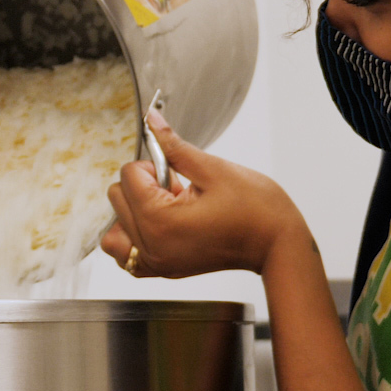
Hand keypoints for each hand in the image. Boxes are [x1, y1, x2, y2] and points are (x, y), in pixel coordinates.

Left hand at [102, 110, 311, 277]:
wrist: (277, 244)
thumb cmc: (256, 209)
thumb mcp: (212, 169)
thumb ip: (173, 146)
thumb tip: (151, 120)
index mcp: (160, 220)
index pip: (127, 176)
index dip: (154, 166)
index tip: (178, 173)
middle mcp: (152, 247)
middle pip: (116, 200)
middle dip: (143, 188)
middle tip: (179, 190)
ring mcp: (157, 263)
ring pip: (114, 232)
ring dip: (132, 214)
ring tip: (167, 209)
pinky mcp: (164, 270)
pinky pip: (127, 257)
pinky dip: (134, 238)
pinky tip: (161, 227)